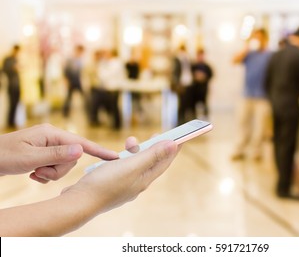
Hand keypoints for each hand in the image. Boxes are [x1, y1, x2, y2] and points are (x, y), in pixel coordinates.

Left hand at [0, 124, 117, 182]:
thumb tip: (81, 150)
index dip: (99, 151)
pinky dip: (45, 174)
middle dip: (58, 170)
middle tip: (38, 172)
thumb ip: (57, 154)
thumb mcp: (30, 157)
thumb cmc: (4, 156)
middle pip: (72, 158)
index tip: (115, 157)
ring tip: (33, 173)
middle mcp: (53, 138)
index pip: (81, 143)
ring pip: (63, 165)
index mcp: (52, 133)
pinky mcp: (44, 154)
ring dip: (50, 174)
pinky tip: (32, 174)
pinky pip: (54, 168)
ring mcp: (48, 146)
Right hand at [62, 138, 178, 212]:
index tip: (182, 136)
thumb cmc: (105, 183)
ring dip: (136, 150)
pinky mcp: (112, 184)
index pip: (165, 162)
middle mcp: (137, 184)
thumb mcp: (131, 165)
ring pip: (136, 164)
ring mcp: (124, 185)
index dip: (173, 149)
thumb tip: (173, 145)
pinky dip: (123, 158)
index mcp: (145, 180)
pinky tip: (115, 155)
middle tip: (156, 133)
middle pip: (151, 162)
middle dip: (154, 147)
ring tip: (129, 141)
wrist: (79, 202)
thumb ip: (152, 155)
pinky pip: (124, 168)